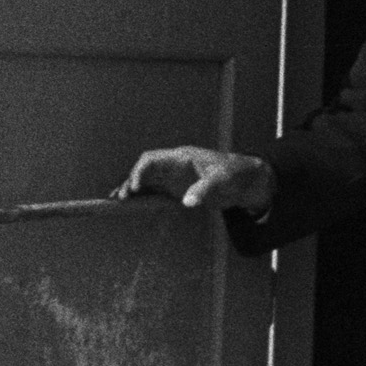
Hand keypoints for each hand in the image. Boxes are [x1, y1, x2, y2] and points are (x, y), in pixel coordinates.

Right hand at [122, 145, 272, 213]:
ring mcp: (173, 179)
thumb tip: (187, 202)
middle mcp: (173, 167)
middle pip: (143, 171)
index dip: (140, 172)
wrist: (248, 181)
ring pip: (146, 182)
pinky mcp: (176, 191)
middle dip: (131, 182)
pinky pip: (154, 193)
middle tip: (122, 199)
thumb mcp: (223, 181)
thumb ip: (205, 190)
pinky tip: (131, 208)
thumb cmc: (235, 174)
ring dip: (132, 192)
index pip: (152, 159)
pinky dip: (142, 199)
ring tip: (117, 204)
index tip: (136, 187)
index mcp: (181, 158)